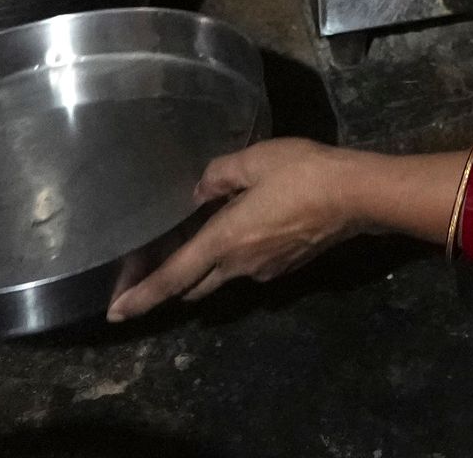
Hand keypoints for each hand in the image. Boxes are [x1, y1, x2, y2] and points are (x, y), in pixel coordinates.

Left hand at [106, 139, 372, 318]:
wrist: (356, 196)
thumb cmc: (302, 174)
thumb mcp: (255, 160)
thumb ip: (219, 174)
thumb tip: (201, 188)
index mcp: (223, 241)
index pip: (172, 277)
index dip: (141, 295)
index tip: (116, 312)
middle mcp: (238, 266)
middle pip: (192, 285)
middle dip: (167, 283)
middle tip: (147, 267)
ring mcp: (263, 271)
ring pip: (221, 276)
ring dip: (203, 266)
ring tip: (198, 241)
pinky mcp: (284, 267)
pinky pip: (248, 266)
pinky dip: (234, 256)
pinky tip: (244, 229)